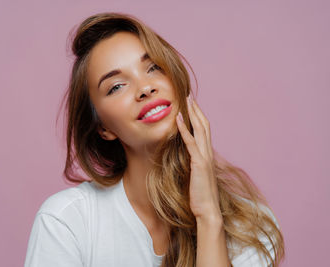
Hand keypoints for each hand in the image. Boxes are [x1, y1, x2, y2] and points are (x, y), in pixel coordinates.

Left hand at [176, 96, 221, 220]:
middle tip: (189, 96)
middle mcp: (208, 154)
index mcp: (207, 156)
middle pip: (204, 126)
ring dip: (193, 114)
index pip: (204, 132)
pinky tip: (178, 119)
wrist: (207, 211)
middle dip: (197, 110)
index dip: (199, 118)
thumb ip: (193, 165)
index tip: (192, 106)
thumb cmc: (200, 196)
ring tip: (186, 101)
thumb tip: (187, 159)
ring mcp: (204, 158)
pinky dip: (184, 129)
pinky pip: (191, 142)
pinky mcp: (199, 164)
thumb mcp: (195, 176)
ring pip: (200, 130)